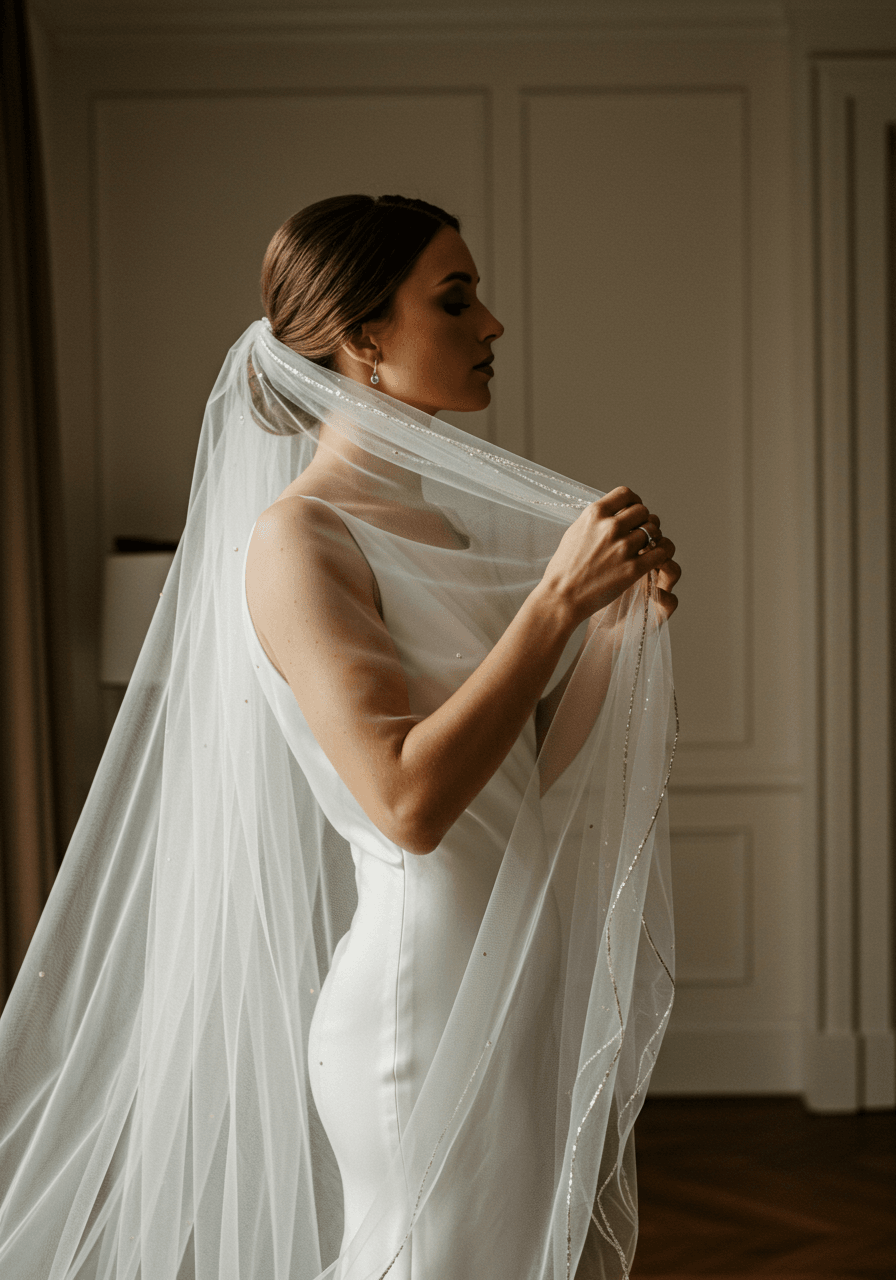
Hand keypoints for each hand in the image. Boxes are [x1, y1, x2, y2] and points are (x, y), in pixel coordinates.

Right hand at [539, 486, 675, 624]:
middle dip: (644, 520)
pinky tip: (657, 556)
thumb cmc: (565, 567)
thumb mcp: (575, 532)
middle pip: (642, 511)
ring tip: (647, 545)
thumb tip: (614, 513)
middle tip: (641, 531)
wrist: (561, 596)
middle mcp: (610, 527)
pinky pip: (661, 552)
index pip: (625, 494)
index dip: (634, 500)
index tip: (634, 509)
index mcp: (594, 514)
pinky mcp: (633, 568)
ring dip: (653, 537)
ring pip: (653, 530)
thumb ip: (596, 520)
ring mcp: (623, 548)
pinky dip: (662, 552)